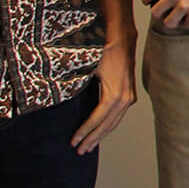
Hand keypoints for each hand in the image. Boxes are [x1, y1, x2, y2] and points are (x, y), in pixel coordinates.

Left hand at [71, 32, 137, 153]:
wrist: (121, 37)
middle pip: (107, 125)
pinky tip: (101, 130)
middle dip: (93, 138)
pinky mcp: (128, 93)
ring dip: (102, 135)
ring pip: (115, 122)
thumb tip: (60, 96)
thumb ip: (77, 84)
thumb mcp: (87, 67)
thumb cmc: (103, 49)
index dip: (85, 131)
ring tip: (89, 145)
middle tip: (80, 150)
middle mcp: (125, 97)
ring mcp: (129, 95)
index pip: (97, 119)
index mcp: (114, 93)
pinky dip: (109, 125)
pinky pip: (118, 115)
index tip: (74, 141)